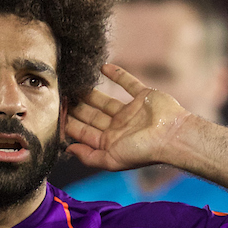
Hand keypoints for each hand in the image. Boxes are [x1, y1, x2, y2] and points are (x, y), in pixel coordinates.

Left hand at [65, 63, 198, 171]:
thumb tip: (68, 150)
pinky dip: (117, 74)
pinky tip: (103, 67)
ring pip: (106, 100)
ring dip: (91, 93)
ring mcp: (131, 111)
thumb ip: (89, 157)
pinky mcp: (143, 96)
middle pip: (92, 115)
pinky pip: (128, 82)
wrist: (172, 136)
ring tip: (76, 83)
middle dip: (77, 107)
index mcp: (110, 142)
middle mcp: (119, 127)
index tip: (56, 113)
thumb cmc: (142, 151)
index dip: (70, 123)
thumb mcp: (110, 160)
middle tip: (61, 95)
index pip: (84, 132)